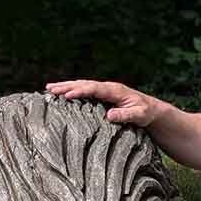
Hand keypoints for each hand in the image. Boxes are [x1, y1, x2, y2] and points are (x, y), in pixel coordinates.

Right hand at [45, 80, 160, 125]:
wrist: (151, 109)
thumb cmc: (146, 113)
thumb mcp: (139, 116)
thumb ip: (126, 115)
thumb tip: (109, 116)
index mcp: (115, 91)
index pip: (94, 89)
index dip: (80, 91)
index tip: (66, 96)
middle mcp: (108, 87)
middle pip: (84, 84)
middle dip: (67, 86)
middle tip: (50, 89)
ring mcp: (105, 90)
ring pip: (83, 85)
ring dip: (66, 86)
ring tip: (49, 88)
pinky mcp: (102, 95)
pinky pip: (85, 90)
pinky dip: (72, 89)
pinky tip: (61, 93)